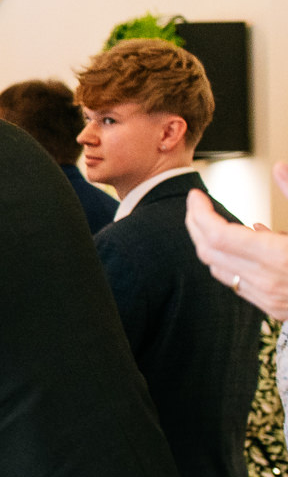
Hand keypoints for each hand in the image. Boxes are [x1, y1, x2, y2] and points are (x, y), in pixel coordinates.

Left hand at [186, 186, 287, 318]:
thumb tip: (280, 167)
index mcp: (278, 257)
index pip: (219, 234)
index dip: (200, 213)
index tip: (196, 196)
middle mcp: (268, 281)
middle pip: (210, 253)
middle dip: (195, 226)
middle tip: (196, 205)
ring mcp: (269, 299)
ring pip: (220, 271)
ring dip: (209, 245)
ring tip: (210, 221)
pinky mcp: (274, 309)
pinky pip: (238, 284)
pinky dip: (230, 263)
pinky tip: (245, 245)